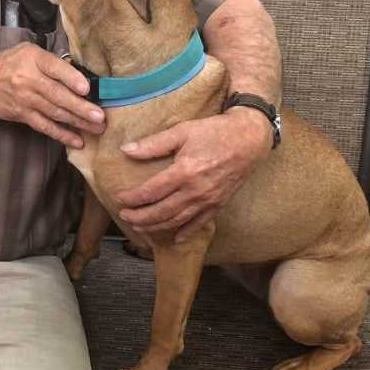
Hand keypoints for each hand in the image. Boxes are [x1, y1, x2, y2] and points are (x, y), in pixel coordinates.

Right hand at [0, 43, 105, 147]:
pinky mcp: (22, 115)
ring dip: (78, 122)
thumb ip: (49, 61)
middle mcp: (28, 79)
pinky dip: (61, 134)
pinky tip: (76, 140)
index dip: (71, 78)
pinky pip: (45, 126)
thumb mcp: (25, 51)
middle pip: (58, 95)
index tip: (86, 88)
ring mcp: (25, 100)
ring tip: (96, 127)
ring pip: (55, 112)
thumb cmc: (4, 64)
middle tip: (100, 116)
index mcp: (32, 59)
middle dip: (81, 108)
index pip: (54, 68)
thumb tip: (77, 73)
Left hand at [115, 107, 272, 240]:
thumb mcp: (182, 131)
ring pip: (177, 220)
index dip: (132, 198)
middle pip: (161, 211)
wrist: (250, 138)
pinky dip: (186, 233)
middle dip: (140, 217)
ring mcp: (208, 200)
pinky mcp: (219, 204)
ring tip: (140, 227)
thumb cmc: (215, 131)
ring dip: (156, 226)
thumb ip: (153, 144)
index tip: (119, 198)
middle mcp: (195, 191)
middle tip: (124, 217)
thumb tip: (126, 150)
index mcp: (184, 172)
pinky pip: (200, 223)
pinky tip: (175, 238)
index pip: (151, 191)